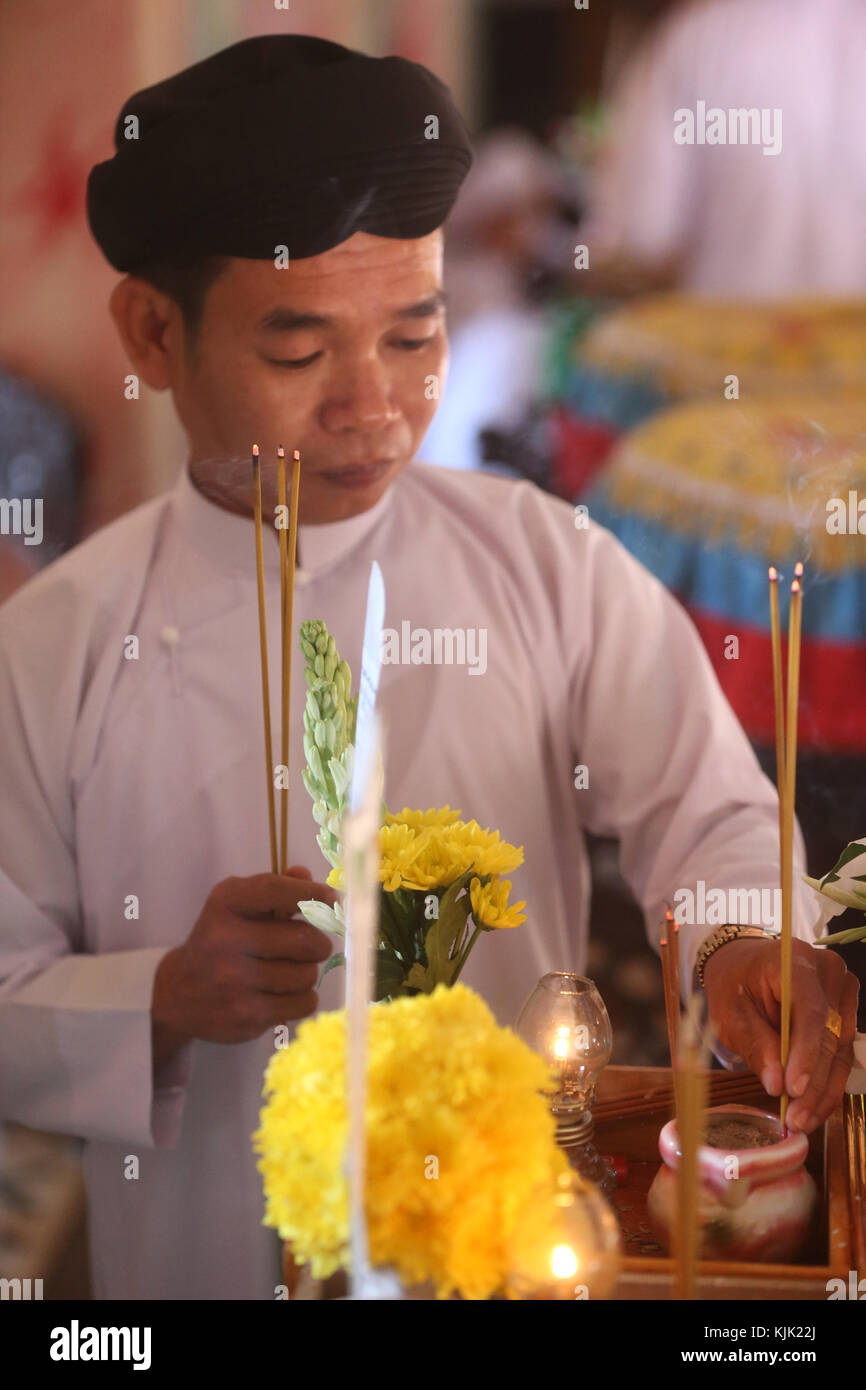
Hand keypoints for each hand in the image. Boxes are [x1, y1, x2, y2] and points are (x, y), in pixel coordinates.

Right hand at [152, 866, 335, 1050]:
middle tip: (313, 945)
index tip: (333, 898)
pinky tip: (285, 992)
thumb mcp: (236, 905)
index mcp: (225, 904)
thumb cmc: (219, 940)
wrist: (179, 992)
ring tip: (292, 969)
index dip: (313, 894)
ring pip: (307, 974)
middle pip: (304, 939)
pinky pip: (303, 1004)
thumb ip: (274, 888)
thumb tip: (308, 877)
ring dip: (308, 971)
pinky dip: (303, 997)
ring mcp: (235, 982)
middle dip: (317, 942)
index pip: (277, 891)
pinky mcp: (247, 1016)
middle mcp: (226, 941)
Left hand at [703, 936, 858, 1132]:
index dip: (805, 1054)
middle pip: (829, 1035)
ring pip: (840, 1051)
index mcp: (794, 961)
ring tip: (802, 1120)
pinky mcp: (846, 1012)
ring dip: (823, 1091)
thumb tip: (776, 1084)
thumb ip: (755, 1044)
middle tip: (795, 1118)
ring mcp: (842, 991)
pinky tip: (812, 1109)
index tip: (794, 1089)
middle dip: (813, 1083)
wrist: (743, 965)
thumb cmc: (733, 985)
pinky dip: (826, 1083)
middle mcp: (827, 972)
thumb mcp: (730, 1012)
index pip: (810, 1011)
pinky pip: (840, 1054)